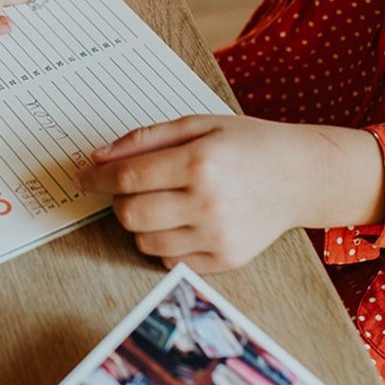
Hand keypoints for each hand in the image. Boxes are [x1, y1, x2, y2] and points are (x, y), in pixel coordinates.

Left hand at [74, 115, 384, 272]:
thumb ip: (147, 138)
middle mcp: (208, 202)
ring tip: (162, 201)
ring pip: (145, 241)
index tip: (83, 176)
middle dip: (118, 201)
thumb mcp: (200, 124)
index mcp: (201, 162)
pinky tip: (182, 220)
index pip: (127, 177)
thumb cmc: (248, 143)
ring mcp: (218, 235)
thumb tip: (98, 158)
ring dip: (139, 223)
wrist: (300, 175)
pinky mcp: (225, 259)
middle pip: (130, 214)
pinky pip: (169, 260)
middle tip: (129, 187)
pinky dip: (164, 242)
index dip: (97, 178)